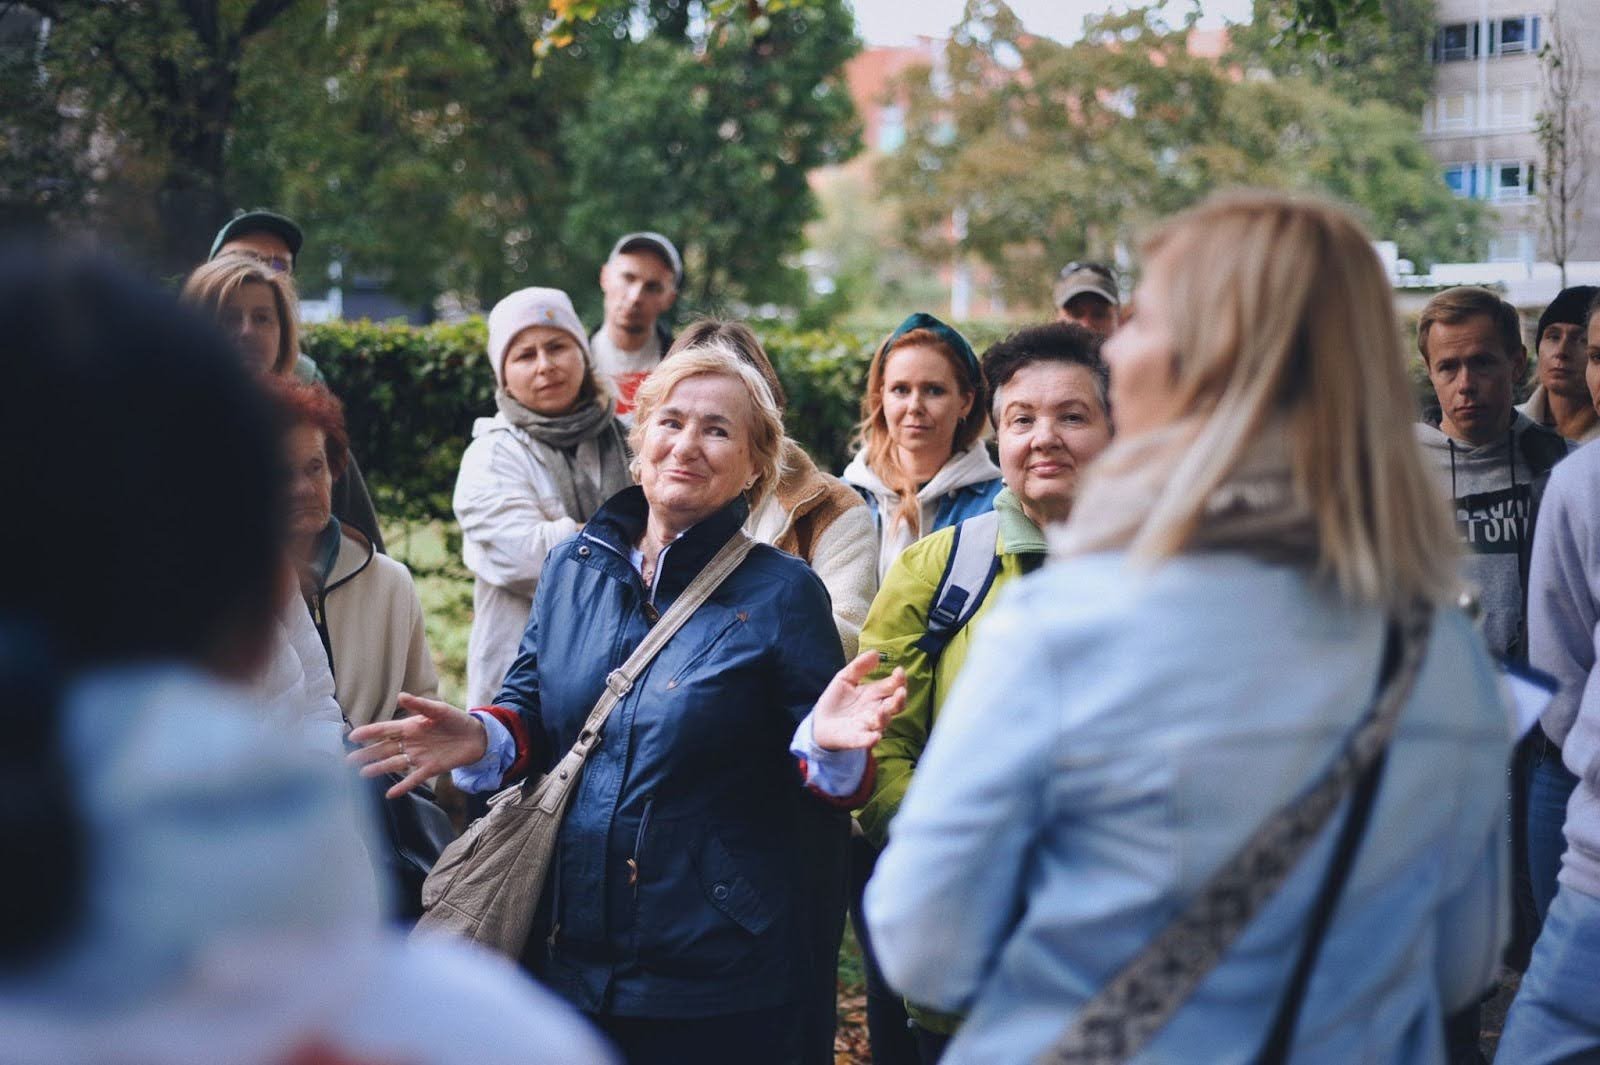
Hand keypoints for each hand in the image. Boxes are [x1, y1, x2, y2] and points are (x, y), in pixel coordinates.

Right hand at [346, 693, 488, 797]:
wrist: (477, 736)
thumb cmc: (456, 719)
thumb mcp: (439, 710)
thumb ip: (420, 705)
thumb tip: (400, 696)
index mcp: (410, 727)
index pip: (385, 730)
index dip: (368, 733)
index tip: (351, 737)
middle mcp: (411, 743)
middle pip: (384, 749)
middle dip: (366, 754)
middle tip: (347, 760)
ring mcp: (419, 757)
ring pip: (394, 764)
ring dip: (379, 769)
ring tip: (362, 774)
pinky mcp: (431, 768)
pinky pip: (414, 778)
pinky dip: (402, 786)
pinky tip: (389, 794)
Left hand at [812, 651, 905, 751]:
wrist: (819, 722)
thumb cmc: (836, 701)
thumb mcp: (845, 678)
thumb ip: (859, 666)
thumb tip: (876, 653)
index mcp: (875, 694)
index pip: (893, 686)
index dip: (899, 680)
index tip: (899, 671)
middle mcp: (876, 710)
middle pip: (895, 705)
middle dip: (900, 699)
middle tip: (901, 691)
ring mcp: (867, 725)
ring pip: (883, 722)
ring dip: (885, 716)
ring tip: (883, 710)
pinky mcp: (855, 739)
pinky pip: (866, 740)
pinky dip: (870, 739)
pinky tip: (874, 737)